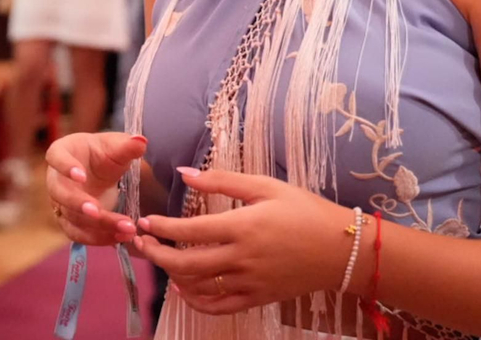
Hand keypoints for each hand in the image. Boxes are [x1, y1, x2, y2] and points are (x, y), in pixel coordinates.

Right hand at [45, 132, 146, 245]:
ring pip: (72, 219)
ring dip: (97, 226)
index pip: (56, 157)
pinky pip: (80, 234)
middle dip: (78, 204)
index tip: (81, 175)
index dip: (65, 167)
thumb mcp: (116, 147)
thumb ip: (127, 145)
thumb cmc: (103, 153)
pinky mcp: (70, 222)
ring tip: (124, 228)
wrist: (101, 171)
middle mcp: (56, 180)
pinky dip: (100, 238)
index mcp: (61, 153)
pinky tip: (121, 237)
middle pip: (60, 194)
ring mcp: (61, 204)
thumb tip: (141, 141)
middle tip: (97, 211)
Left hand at [135, 168, 354, 315]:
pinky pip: (218, 307)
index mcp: (243, 226)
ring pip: (198, 288)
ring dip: (172, 276)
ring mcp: (249, 282)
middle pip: (186, 264)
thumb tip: (185, 173)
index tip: (145, 221)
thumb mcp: (266, 185)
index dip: (162, 228)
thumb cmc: (304, 210)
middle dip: (157, 254)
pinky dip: (195, 302)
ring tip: (159, 260)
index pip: (190, 231)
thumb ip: (222, 180)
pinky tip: (184, 288)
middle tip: (140, 242)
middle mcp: (242, 258)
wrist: (340, 248)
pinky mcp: (257, 299)